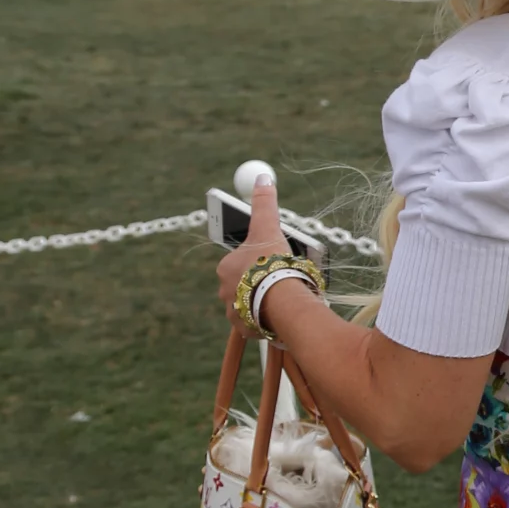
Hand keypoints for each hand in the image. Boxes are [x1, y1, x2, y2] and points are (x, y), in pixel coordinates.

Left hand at [216, 172, 288, 319]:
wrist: (281, 301)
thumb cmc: (272, 263)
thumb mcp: (267, 227)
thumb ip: (264, 203)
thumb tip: (262, 178)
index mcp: (226, 268)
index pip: (240, 261)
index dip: (257, 260)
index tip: (272, 262)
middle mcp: (225, 291)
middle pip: (244, 283)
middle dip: (260, 281)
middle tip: (281, 279)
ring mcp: (235, 312)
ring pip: (250, 303)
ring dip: (263, 301)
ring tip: (284, 298)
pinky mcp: (247, 329)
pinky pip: (256, 323)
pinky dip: (266, 319)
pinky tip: (280, 314)